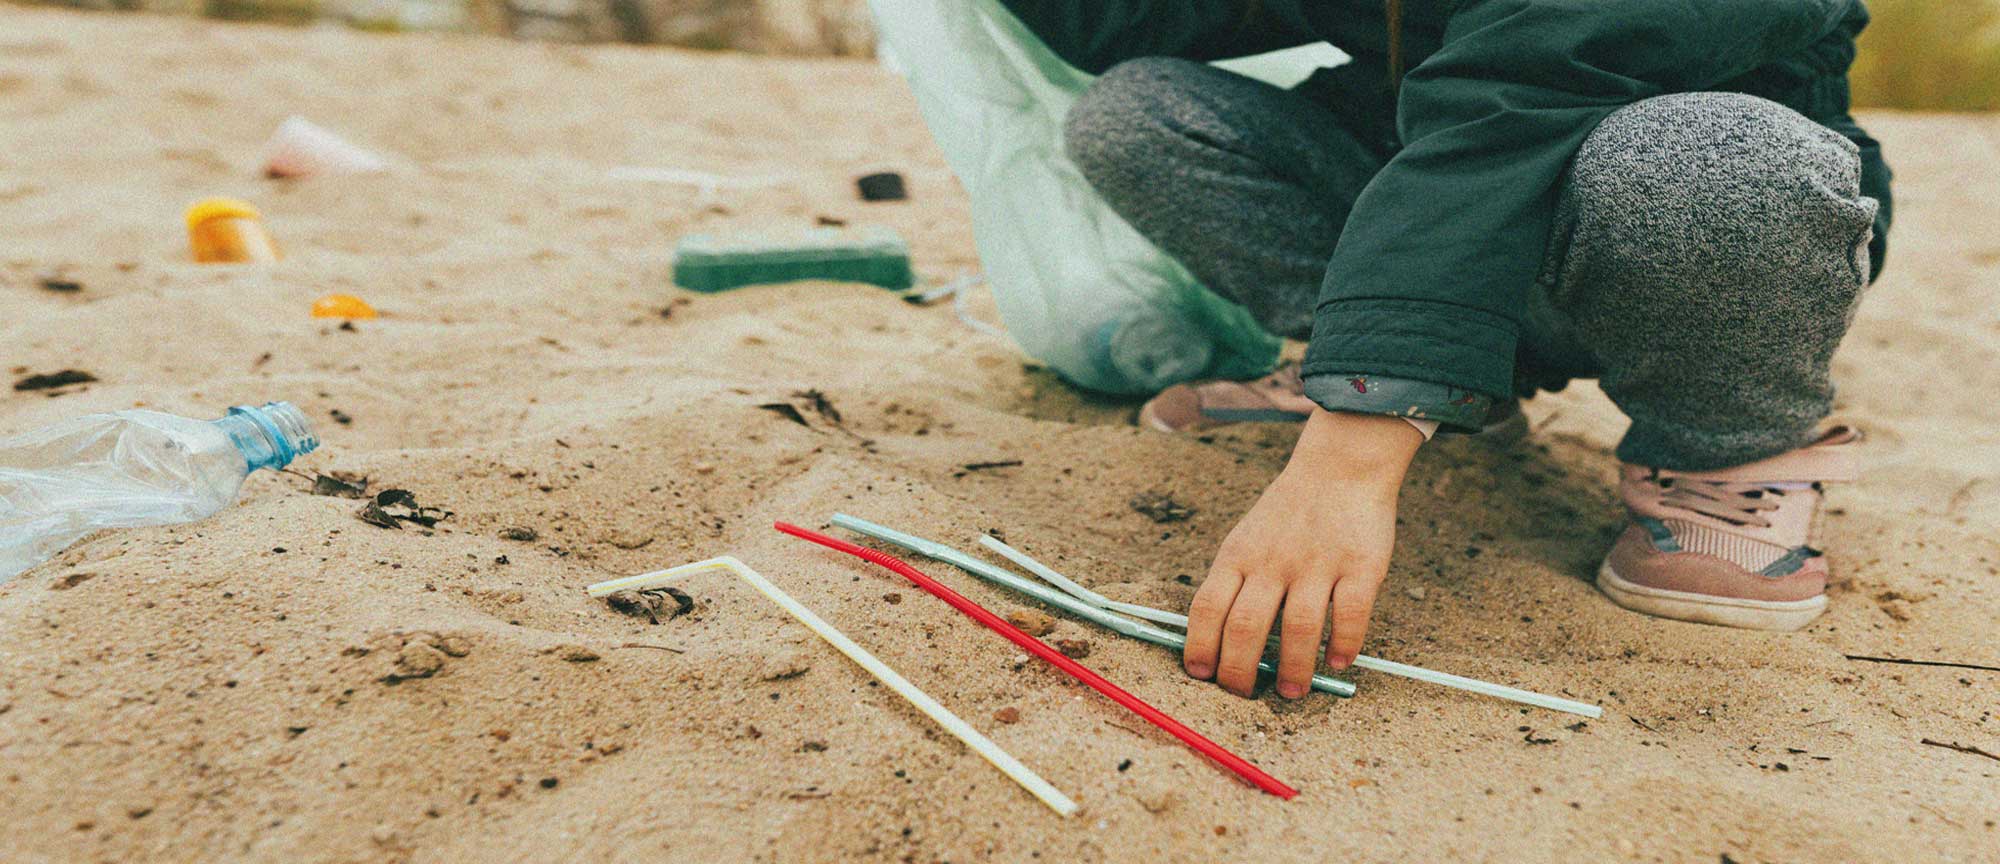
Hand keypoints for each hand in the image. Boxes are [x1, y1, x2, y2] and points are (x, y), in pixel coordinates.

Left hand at [1183, 409, 1419, 697]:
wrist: (1339, 467)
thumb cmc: (1288, 513)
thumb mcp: (1246, 539)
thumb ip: (1235, 583)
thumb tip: (1223, 644)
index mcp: (1237, 556)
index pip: (1207, 609)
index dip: (1199, 647)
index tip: (1201, 675)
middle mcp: (1272, 562)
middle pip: (1245, 627)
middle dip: (1240, 671)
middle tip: (1245, 694)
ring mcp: (1316, 564)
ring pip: (1297, 628)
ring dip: (1292, 668)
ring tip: (1291, 691)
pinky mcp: (1359, 566)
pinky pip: (1349, 614)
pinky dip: (1343, 644)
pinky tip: (1337, 662)